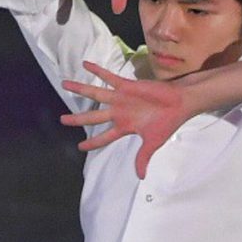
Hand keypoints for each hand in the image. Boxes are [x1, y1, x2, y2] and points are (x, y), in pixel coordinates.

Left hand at [60, 61, 190, 178]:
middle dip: (77, 118)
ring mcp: (121, 98)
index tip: (80, 147)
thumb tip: (141, 177)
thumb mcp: (153, 143)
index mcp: (124, 127)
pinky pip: (108, 77)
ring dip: (80, 89)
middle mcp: (119, 113)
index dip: (92, 142)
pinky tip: (85, 64)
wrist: (179, 104)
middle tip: (62, 120)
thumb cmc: (168, 122)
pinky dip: (97, 70)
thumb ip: (143, 158)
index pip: (104, 137)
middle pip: (93, 116)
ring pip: (95, 93)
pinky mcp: (126, 85)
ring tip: (64, 84)